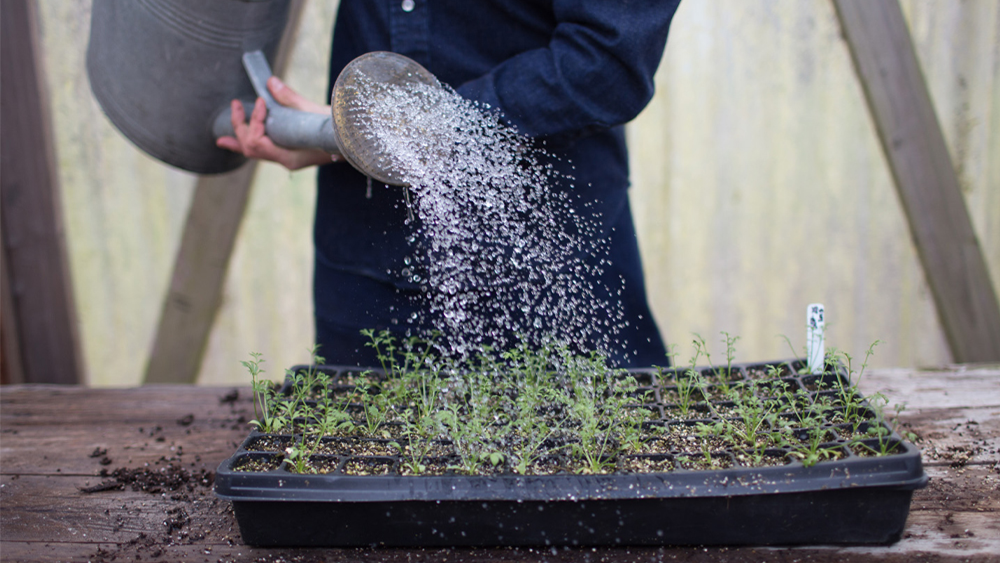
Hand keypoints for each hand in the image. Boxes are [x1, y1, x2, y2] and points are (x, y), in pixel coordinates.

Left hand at [216, 76, 341, 169]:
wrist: (358, 142)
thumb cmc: (341, 129)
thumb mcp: (316, 112)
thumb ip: (291, 99)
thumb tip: (269, 82)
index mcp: (291, 157)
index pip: (259, 142)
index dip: (256, 121)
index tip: (263, 101)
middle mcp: (287, 161)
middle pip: (251, 147)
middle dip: (239, 125)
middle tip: (237, 104)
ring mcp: (288, 158)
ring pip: (253, 152)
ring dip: (239, 135)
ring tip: (226, 127)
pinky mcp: (291, 153)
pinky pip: (262, 151)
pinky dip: (245, 144)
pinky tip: (230, 141)